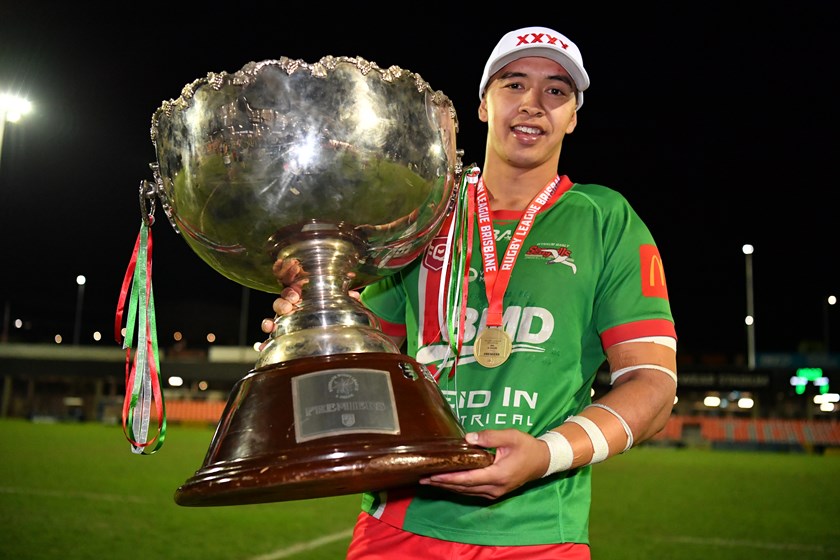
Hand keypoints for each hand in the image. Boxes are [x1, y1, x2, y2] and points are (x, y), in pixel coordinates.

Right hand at [260, 258, 360, 334]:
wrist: (337, 329)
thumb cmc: (336, 312)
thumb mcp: (344, 305)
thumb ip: (347, 299)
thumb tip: (354, 295)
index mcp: (305, 298)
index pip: (293, 290)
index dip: (291, 291)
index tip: (296, 295)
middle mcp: (294, 310)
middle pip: (281, 303)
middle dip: (282, 304)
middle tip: (288, 307)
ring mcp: (287, 324)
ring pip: (273, 320)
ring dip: (270, 322)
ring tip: (270, 327)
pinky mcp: (284, 338)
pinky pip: (271, 340)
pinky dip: (264, 343)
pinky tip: (261, 346)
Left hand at [418, 429, 548, 499]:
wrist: (542, 461)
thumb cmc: (526, 447)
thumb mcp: (511, 436)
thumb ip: (490, 437)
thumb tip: (468, 438)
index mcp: (498, 474)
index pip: (468, 478)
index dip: (448, 478)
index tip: (432, 475)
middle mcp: (494, 488)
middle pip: (463, 487)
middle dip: (442, 483)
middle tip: (423, 478)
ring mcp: (494, 492)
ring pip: (467, 491)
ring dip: (448, 487)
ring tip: (430, 480)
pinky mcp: (494, 492)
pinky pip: (472, 491)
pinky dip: (458, 487)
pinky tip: (447, 482)